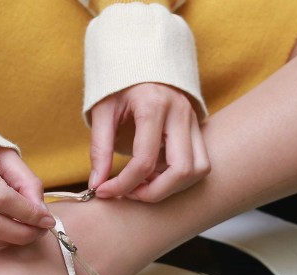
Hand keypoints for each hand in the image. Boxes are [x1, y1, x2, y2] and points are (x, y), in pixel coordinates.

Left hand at [89, 83, 209, 202]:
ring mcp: (194, 121)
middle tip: (130, 193)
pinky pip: (199, 163)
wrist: (142, 59)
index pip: (144, 160)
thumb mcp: (102, 111)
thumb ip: (99, 148)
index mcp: (154, 105)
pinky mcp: (198, 128)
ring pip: (198, 170)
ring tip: (144, 182)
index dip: (123, 184)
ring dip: (172, 186)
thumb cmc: (120, 85)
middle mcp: (180, 113)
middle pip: (181, 170)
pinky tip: (156, 171)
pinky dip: (179, 177)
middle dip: (155, 192)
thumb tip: (97, 184)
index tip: (104, 191)